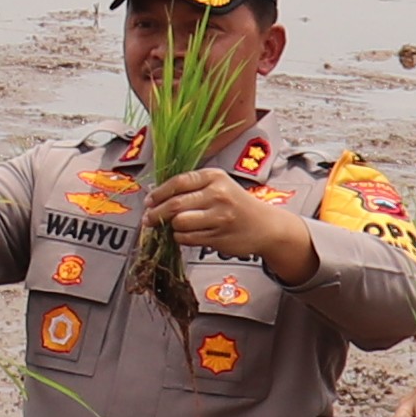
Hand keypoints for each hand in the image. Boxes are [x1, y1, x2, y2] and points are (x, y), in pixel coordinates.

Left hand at [154, 171, 319, 274]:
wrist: (266, 226)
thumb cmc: (238, 205)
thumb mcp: (219, 185)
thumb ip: (192, 187)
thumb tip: (157, 196)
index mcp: (215, 177)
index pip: (178, 182)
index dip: (159, 192)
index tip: (149, 200)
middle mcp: (218, 195)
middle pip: (175, 204)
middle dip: (156, 212)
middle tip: (149, 217)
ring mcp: (219, 217)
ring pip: (179, 223)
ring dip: (171, 227)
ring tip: (176, 225)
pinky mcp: (219, 237)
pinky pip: (188, 238)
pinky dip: (182, 238)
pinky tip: (189, 233)